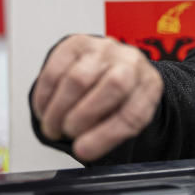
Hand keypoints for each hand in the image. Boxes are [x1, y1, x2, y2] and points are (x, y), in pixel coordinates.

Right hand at [31, 35, 163, 161]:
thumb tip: (82, 149)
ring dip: (57, 110)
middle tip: (67, 133)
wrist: (111, 66)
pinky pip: (56, 70)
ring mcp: (104, 49)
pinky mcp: (77, 43)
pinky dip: (44, 96)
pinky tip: (44, 109)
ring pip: (77, 79)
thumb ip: (111, 132)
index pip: (134, 113)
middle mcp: (131, 63)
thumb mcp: (125, 116)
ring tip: (53, 126)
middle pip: (112, 87)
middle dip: (81, 118)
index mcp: (149, 86)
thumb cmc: (118, 99)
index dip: (106, 136)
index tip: (82, 151)